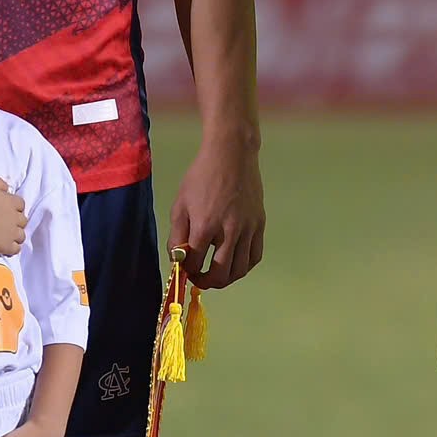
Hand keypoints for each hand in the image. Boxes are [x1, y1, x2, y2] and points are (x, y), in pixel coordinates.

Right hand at [0, 177, 27, 256]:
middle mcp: (15, 217)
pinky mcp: (7, 246)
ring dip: (16, 235)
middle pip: (23, 220)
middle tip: (7, 223)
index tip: (8, 209)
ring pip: (21, 235)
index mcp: (11, 202)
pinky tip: (6, 247)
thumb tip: (7, 187)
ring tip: (7, 236)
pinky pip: (16, 249)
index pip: (21, 204)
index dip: (15, 207)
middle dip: (17, 221)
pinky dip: (13, 248)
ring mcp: (12, 233)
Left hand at [170, 139, 265, 288]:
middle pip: (220, 274)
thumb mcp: (180, 203)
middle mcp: (229, 231)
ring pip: (240, 270)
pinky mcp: (260, 224)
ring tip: (216, 273)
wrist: (232, 155)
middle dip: (206, 282)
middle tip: (199, 278)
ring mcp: (248, 229)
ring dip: (226, 278)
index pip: (195, 263)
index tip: (185, 268)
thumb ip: (177, 235)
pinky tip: (235, 263)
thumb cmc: (201, 177)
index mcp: (205, 225)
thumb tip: (179, 260)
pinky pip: (255, 256)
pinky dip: (244, 267)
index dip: (188, 271)